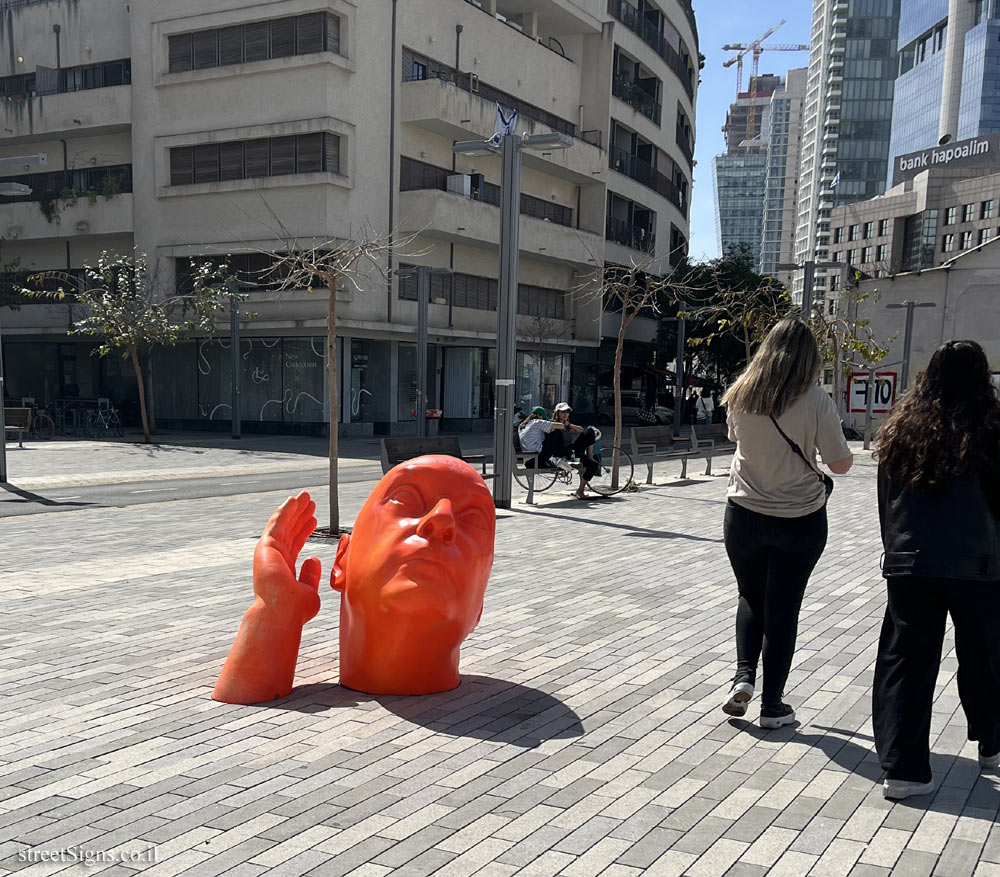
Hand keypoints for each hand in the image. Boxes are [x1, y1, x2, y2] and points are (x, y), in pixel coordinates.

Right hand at [253, 491, 321, 622]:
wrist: (282, 613)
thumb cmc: (295, 610)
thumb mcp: (309, 590)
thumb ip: (310, 574)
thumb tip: (313, 559)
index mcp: (284, 569)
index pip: (295, 544)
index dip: (304, 530)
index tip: (313, 519)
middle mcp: (275, 559)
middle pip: (290, 531)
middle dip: (300, 516)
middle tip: (310, 503)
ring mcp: (269, 552)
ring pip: (283, 525)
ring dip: (294, 510)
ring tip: (304, 497)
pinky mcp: (266, 546)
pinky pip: (277, 523)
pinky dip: (285, 511)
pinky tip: (293, 500)